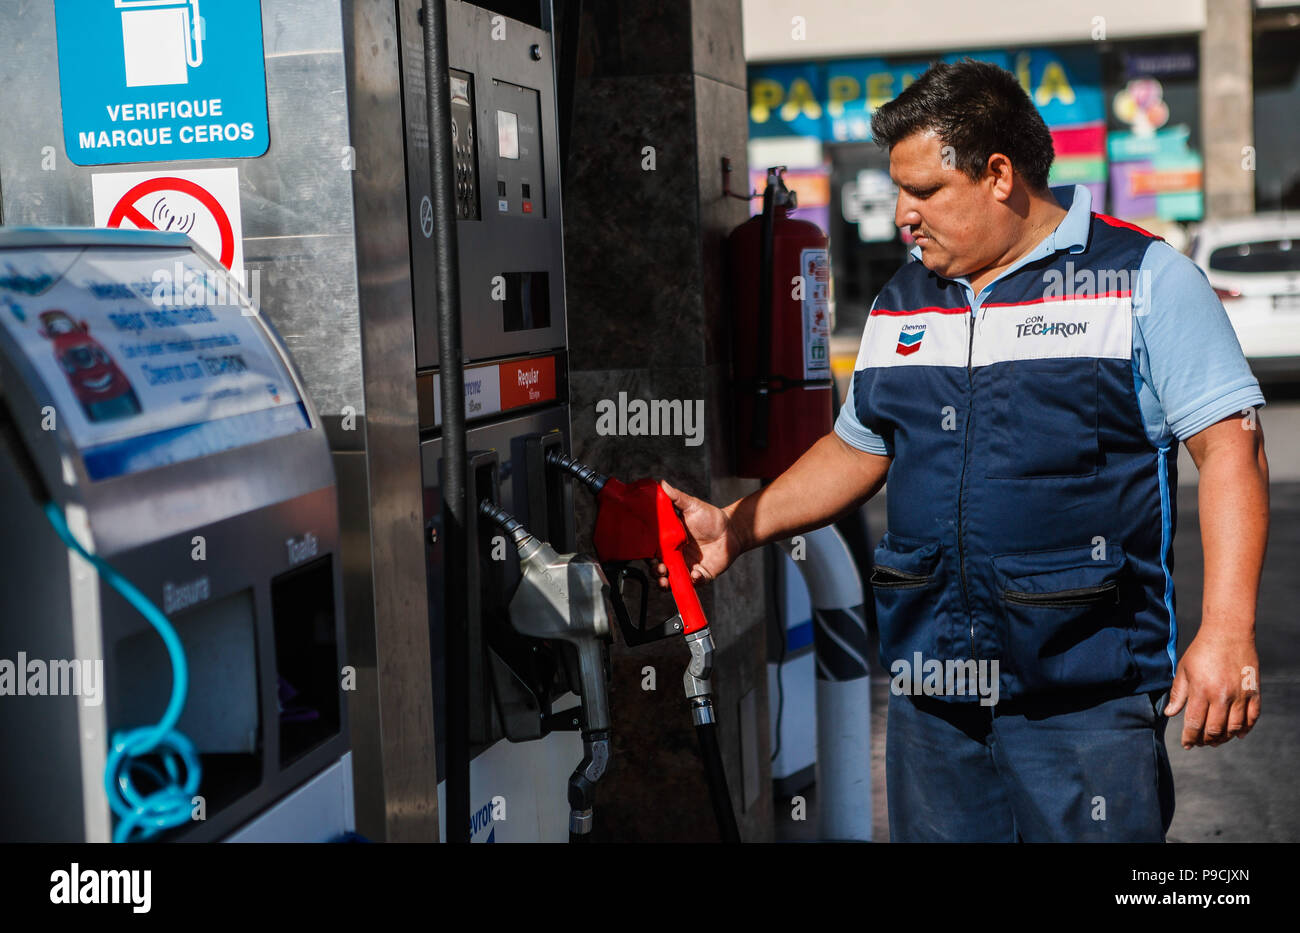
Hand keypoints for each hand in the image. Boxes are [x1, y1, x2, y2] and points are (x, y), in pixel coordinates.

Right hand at [653, 480, 744, 588]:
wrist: (732, 529)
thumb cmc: (710, 517)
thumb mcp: (691, 505)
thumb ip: (676, 497)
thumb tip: (662, 483)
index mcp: (669, 542)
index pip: (653, 552)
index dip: (648, 557)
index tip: (649, 556)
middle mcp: (676, 557)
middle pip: (659, 570)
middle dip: (656, 573)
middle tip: (660, 568)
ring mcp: (688, 567)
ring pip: (672, 581)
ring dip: (666, 584)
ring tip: (666, 580)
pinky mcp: (701, 575)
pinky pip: (693, 584)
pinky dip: (692, 582)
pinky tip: (695, 574)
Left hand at [1163, 630, 1260, 748]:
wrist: (1228, 633)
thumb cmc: (1202, 651)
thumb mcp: (1184, 670)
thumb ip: (1177, 693)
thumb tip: (1169, 714)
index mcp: (1201, 691)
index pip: (1194, 723)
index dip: (1190, 738)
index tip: (1186, 744)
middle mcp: (1222, 696)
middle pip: (1214, 729)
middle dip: (1206, 741)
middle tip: (1201, 743)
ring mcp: (1240, 695)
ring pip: (1234, 727)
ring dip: (1224, 738)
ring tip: (1216, 740)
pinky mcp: (1253, 692)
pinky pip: (1252, 717)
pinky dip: (1246, 729)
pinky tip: (1238, 734)